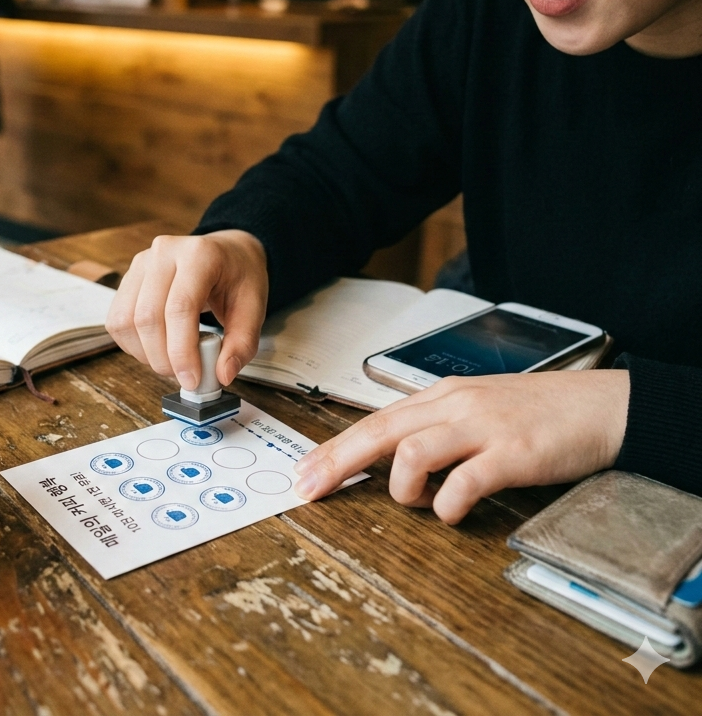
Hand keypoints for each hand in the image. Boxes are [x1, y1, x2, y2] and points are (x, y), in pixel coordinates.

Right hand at [105, 231, 267, 390]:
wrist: (226, 252)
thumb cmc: (238, 276)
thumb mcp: (255, 307)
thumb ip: (242, 343)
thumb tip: (222, 374)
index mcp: (199, 255)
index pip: (179, 307)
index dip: (181, 350)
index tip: (192, 379)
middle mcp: (164, 253)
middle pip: (147, 317)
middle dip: (163, 359)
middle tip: (185, 377)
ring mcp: (142, 263)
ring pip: (125, 321)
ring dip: (145, 354)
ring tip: (172, 362)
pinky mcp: (128, 278)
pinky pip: (117, 321)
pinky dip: (133, 345)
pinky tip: (157, 348)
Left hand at [293, 369, 630, 523]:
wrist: (601, 406)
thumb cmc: (539, 412)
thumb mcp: (477, 408)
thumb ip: (437, 427)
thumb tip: (396, 457)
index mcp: (441, 396)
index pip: (375, 421)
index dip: (335, 448)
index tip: (306, 471)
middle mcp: (454, 406)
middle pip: (378, 431)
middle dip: (337, 462)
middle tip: (309, 489)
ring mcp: (482, 427)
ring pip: (412, 451)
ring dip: (402, 488)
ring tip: (417, 502)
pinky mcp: (512, 453)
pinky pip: (464, 481)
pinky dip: (448, 504)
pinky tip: (452, 511)